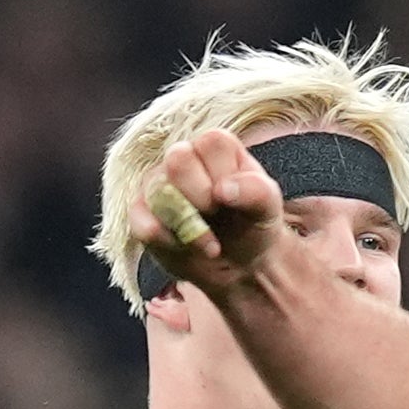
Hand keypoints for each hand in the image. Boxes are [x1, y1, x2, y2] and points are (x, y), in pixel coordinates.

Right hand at [133, 130, 287, 294]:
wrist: (238, 265)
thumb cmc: (252, 225)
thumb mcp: (268, 209)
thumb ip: (257, 191)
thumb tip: (223, 189)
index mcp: (216, 147)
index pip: (210, 143)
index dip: (223, 174)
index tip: (234, 199)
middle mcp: (183, 157)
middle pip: (177, 159)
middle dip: (201, 197)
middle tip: (217, 216)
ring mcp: (158, 183)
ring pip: (157, 190)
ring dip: (186, 224)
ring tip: (208, 242)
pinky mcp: (141, 213)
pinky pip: (140, 220)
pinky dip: (164, 239)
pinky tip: (184, 247)